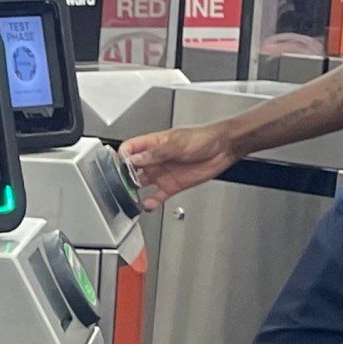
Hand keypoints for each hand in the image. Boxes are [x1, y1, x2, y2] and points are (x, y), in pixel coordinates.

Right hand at [117, 123, 234, 208]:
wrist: (223, 149)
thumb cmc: (203, 139)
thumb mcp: (178, 143)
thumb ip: (156, 153)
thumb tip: (137, 158)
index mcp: (153, 144)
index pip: (130, 149)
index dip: (122, 157)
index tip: (120, 166)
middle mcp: (155, 159)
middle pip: (131, 168)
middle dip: (124, 176)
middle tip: (123, 184)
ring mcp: (162, 173)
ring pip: (141, 184)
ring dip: (135, 191)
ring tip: (131, 196)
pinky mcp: (171, 185)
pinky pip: (157, 196)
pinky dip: (151, 202)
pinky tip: (147, 204)